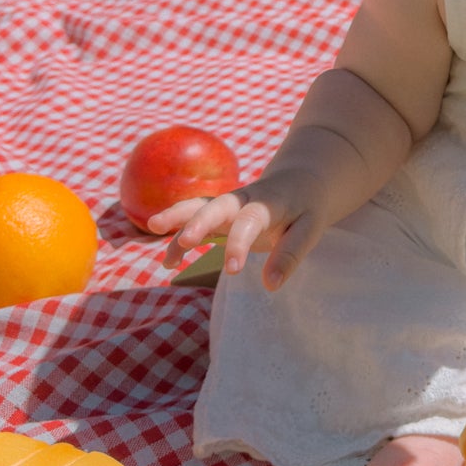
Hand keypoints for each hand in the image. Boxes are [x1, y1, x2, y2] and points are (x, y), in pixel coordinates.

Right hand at [150, 164, 329, 290]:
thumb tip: (271, 285)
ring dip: (177, 219)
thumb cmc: (308, 207)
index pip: (249, 222)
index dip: (239, 244)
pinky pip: (195, 221)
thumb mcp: (310, 228)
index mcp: (267, 204)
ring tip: (154, 232)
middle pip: (215, 206)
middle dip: (197, 222)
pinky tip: (169, 262)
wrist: (302, 179)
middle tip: (184, 240)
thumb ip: (290, 254)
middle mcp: (242, 200)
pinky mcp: (220, 214)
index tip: (233, 270)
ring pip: (198, 207)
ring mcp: (228, 205)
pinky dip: (179, 237)